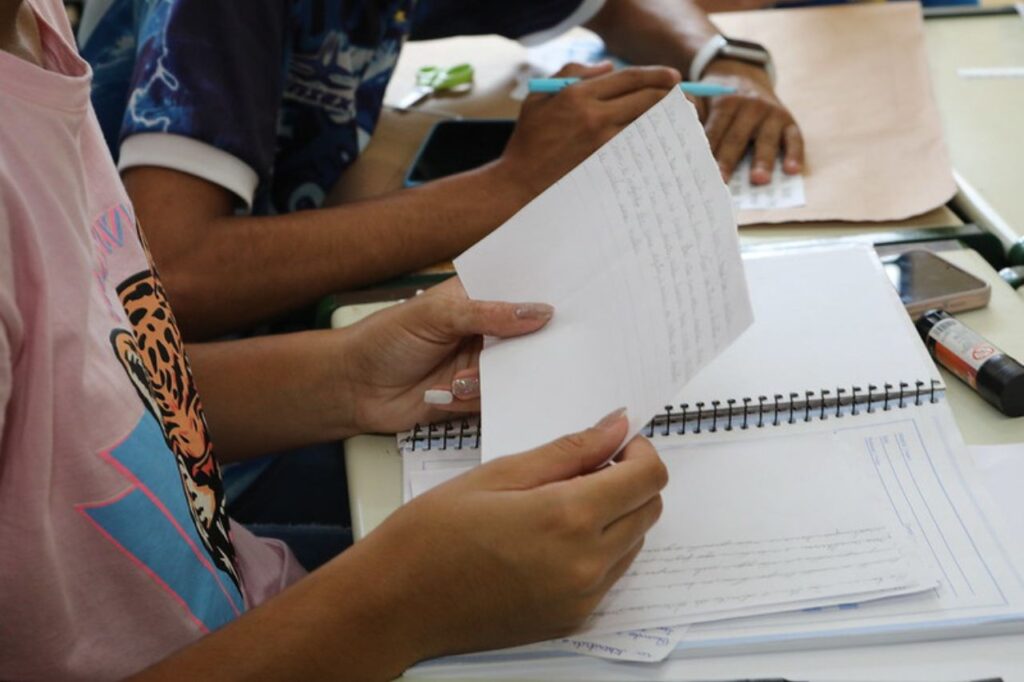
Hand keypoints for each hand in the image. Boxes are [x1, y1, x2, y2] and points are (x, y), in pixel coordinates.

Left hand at [334, 277, 551, 433]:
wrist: (353, 389)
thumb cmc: (383, 340)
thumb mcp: (435, 316)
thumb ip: (487, 313)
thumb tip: (537, 312)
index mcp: (475, 297)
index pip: (519, 291)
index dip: (543, 296)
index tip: (567, 303)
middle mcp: (483, 329)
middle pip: (527, 335)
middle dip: (528, 345)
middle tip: (524, 352)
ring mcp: (481, 363)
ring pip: (515, 371)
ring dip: (489, 378)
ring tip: (460, 380)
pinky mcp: (475, 396)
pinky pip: (497, 399)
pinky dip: (476, 399)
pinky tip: (448, 393)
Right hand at [357, 411, 667, 660]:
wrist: (396, 602)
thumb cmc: (432, 535)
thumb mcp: (499, 473)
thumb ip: (568, 450)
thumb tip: (614, 428)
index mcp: (569, 518)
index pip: (648, 478)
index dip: (640, 451)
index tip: (617, 442)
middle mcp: (585, 564)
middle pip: (649, 510)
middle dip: (631, 480)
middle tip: (588, 466)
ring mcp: (581, 598)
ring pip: (634, 544)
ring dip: (616, 515)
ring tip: (562, 501)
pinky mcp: (570, 619)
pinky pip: (610, 576)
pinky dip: (599, 549)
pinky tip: (553, 537)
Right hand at [496, 62, 681, 199]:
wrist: (519, 185)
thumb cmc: (527, 142)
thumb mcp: (539, 98)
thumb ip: (573, 74)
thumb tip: (608, 68)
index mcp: (578, 95)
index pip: (630, 78)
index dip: (657, 75)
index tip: (673, 77)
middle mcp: (594, 117)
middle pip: (647, 100)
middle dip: (670, 97)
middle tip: (684, 99)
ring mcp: (603, 144)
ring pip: (648, 127)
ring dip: (667, 122)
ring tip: (680, 122)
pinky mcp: (607, 167)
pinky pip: (640, 152)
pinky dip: (654, 146)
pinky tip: (663, 146)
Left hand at [701, 59, 803, 184]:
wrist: (746, 75)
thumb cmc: (719, 98)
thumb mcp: (702, 96)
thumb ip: (690, 110)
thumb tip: (676, 119)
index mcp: (727, 101)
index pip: (715, 130)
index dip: (707, 150)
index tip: (699, 170)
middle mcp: (752, 106)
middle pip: (738, 138)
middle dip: (729, 160)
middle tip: (722, 181)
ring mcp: (772, 113)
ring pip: (767, 140)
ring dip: (763, 160)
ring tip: (758, 180)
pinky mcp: (789, 121)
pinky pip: (795, 138)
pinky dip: (795, 154)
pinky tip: (792, 170)